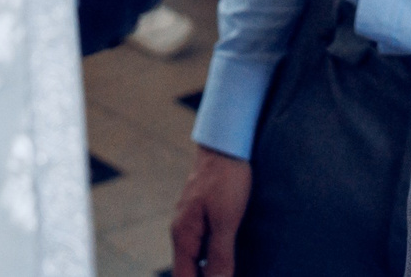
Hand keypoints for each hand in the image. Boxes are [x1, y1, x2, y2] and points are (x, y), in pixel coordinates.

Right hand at [168, 146, 250, 276]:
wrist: (225, 145)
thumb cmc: (226, 180)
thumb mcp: (226, 221)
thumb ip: (219, 255)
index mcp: (184, 237)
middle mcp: (182, 232)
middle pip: (188, 271)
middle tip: (227, 275)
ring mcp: (190, 223)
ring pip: (195, 259)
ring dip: (208, 270)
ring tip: (228, 271)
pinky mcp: (200, 215)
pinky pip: (202, 245)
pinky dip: (212, 257)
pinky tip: (227, 258)